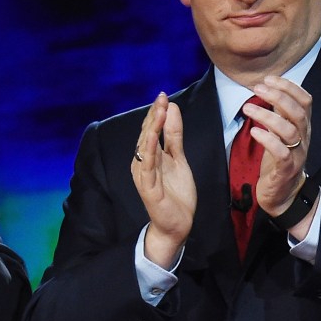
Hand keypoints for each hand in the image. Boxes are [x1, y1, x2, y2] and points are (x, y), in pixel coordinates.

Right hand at [131, 92, 195, 268]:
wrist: (177, 225)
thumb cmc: (176, 193)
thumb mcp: (178, 158)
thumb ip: (174, 135)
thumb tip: (172, 108)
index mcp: (148, 156)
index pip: (150, 129)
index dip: (156, 113)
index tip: (163, 95)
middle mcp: (142, 163)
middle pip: (146, 135)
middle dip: (154, 116)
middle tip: (161, 98)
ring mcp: (144, 176)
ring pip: (145, 148)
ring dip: (151, 129)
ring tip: (158, 112)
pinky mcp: (149, 189)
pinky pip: (148, 167)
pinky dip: (149, 151)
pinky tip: (152, 137)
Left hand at [242, 76, 311, 223]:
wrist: (283, 194)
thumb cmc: (278, 159)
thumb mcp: (279, 133)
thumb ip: (278, 113)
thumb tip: (268, 88)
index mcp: (303, 126)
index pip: (305, 100)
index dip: (289, 87)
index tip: (269, 78)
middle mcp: (304, 138)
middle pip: (299, 112)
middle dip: (278, 96)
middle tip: (257, 88)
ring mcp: (297, 154)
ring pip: (290, 130)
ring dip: (268, 116)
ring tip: (247, 107)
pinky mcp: (287, 170)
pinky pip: (282, 153)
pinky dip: (268, 140)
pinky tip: (254, 131)